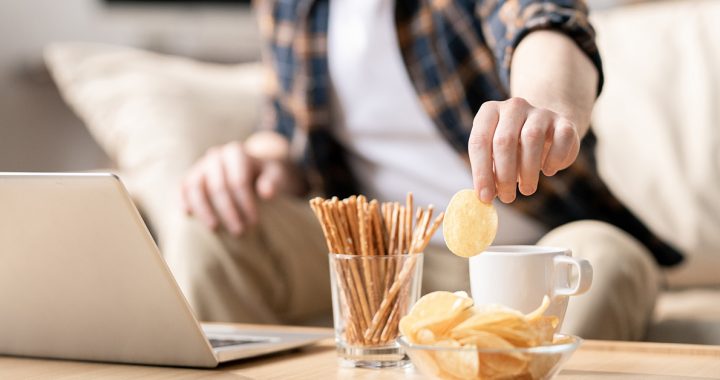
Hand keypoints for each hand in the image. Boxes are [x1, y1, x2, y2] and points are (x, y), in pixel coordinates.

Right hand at [180, 135, 297, 234]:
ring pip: (196, 186)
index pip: (239, 180)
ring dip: (204, 209)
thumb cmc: (267, 175)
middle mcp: (216, 155)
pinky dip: (185, 200)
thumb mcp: (276, 175)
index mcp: (237, 153)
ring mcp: (201, 165)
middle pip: (218, 186)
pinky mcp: (192, 175)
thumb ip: (273, 181)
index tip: (254, 222)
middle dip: (228, 211)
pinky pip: (184, 187)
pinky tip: (188, 215)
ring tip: (215, 228)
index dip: (246, 203)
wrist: (254, 170)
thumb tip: (267, 193)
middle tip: (239, 231)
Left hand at [469, 97, 580, 203]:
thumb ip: (488, 172)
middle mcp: (513, 106)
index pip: (479, 141)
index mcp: (489, 112)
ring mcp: (539, 112)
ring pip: (531, 138)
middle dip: (504, 175)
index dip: (480, 172)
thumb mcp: (494, 156)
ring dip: (528, 171)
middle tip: (507, 198)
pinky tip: (548, 171)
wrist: (546, 130)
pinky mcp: (564, 121)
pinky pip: (562, 138)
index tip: (485, 197)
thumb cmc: (512, 149)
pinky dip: (554, 159)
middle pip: (504, 141)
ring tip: (526, 190)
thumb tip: (484, 197)